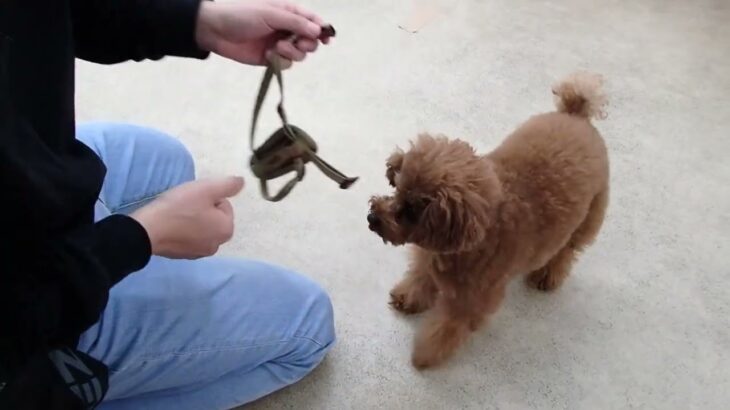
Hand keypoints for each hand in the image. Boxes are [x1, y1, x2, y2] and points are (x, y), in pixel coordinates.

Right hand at [131, 176, 244, 258]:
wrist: (148, 231)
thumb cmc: (179, 208)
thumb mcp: (206, 189)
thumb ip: (228, 185)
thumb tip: (242, 182)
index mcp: (226, 230)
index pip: (223, 205)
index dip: (208, 197)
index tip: (194, 198)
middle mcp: (217, 245)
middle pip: (213, 217)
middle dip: (202, 209)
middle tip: (184, 204)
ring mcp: (199, 253)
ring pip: (200, 227)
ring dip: (192, 219)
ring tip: (176, 214)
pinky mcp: (183, 256)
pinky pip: (188, 237)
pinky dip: (182, 231)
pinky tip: (171, 225)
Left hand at [195, 0, 329, 67]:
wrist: (216, 31)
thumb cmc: (241, 15)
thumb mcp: (271, 13)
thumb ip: (296, 22)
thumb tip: (318, 31)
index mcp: (289, 12)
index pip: (313, 21)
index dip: (323, 29)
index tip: (328, 38)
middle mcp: (287, 28)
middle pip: (311, 41)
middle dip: (308, 44)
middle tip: (299, 44)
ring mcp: (280, 44)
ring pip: (301, 54)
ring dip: (292, 53)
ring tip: (277, 47)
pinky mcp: (272, 58)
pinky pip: (287, 64)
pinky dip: (280, 61)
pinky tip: (267, 54)